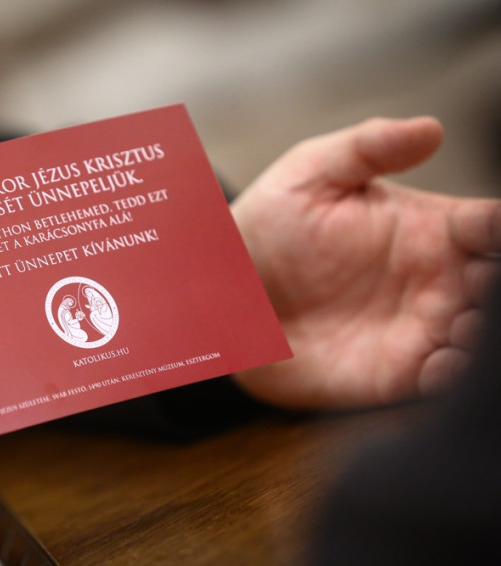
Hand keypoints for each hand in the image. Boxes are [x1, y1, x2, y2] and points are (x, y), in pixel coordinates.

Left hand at [231, 117, 500, 408]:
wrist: (227, 290)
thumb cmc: (271, 223)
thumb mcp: (313, 172)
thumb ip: (369, 146)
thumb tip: (431, 128)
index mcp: (433, 228)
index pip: (494, 227)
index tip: (490, 229)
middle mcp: (439, 281)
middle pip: (499, 287)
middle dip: (500, 292)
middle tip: (480, 290)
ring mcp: (421, 329)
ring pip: (480, 337)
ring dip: (484, 338)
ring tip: (463, 329)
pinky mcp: (396, 373)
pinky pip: (442, 381)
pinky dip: (454, 377)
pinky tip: (440, 365)